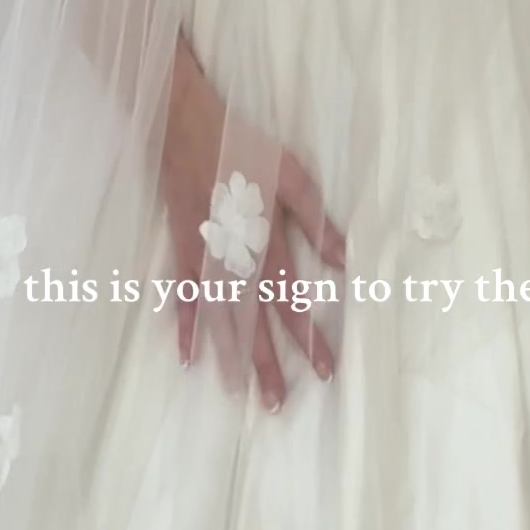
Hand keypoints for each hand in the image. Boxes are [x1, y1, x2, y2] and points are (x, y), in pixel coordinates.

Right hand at [160, 40, 345, 411]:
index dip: (308, 337)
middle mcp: (233, 259)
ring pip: (220, 318)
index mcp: (264, 241)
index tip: (324, 371)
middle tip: (276, 405)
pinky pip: (185, 297)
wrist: (184, 124)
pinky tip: (189, 358)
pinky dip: (187, 327)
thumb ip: (317, 221)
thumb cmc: (243, 147)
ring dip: (230, 357)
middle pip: (252, 321)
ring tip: (239, 395)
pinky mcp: (182, 250)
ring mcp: (204, 258)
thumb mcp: (291, 176)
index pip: (291, 301)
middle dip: (267, 365)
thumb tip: (347, 259)